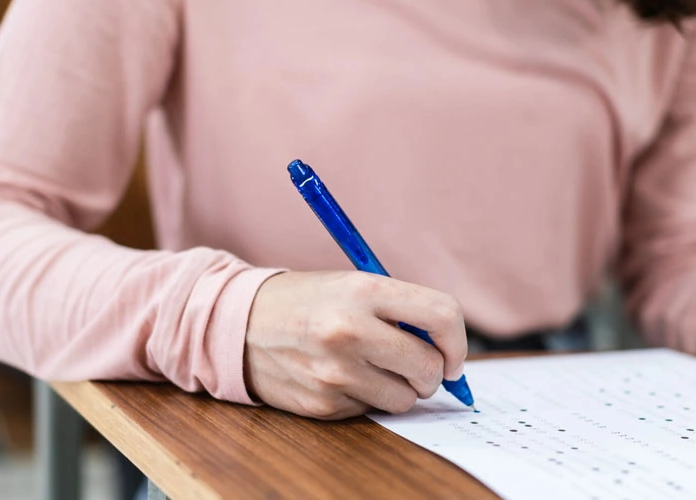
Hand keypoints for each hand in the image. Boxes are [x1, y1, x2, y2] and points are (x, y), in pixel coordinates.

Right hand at [244, 271, 466, 419]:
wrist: (239, 325)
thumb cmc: (306, 302)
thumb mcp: (352, 285)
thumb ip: (401, 311)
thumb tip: (448, 354)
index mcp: (364, 290)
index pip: (442, 315)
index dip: (456, 341)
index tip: (452, 353)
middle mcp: (350, 330)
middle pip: (429, 367)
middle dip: (432, 373)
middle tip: (415, 366)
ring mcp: (336, 371)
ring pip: (405, 399)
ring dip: (398, 389)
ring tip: (370, 367)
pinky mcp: (324, 403)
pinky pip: (371, 410)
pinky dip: (365, 398)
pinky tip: (340, 377)